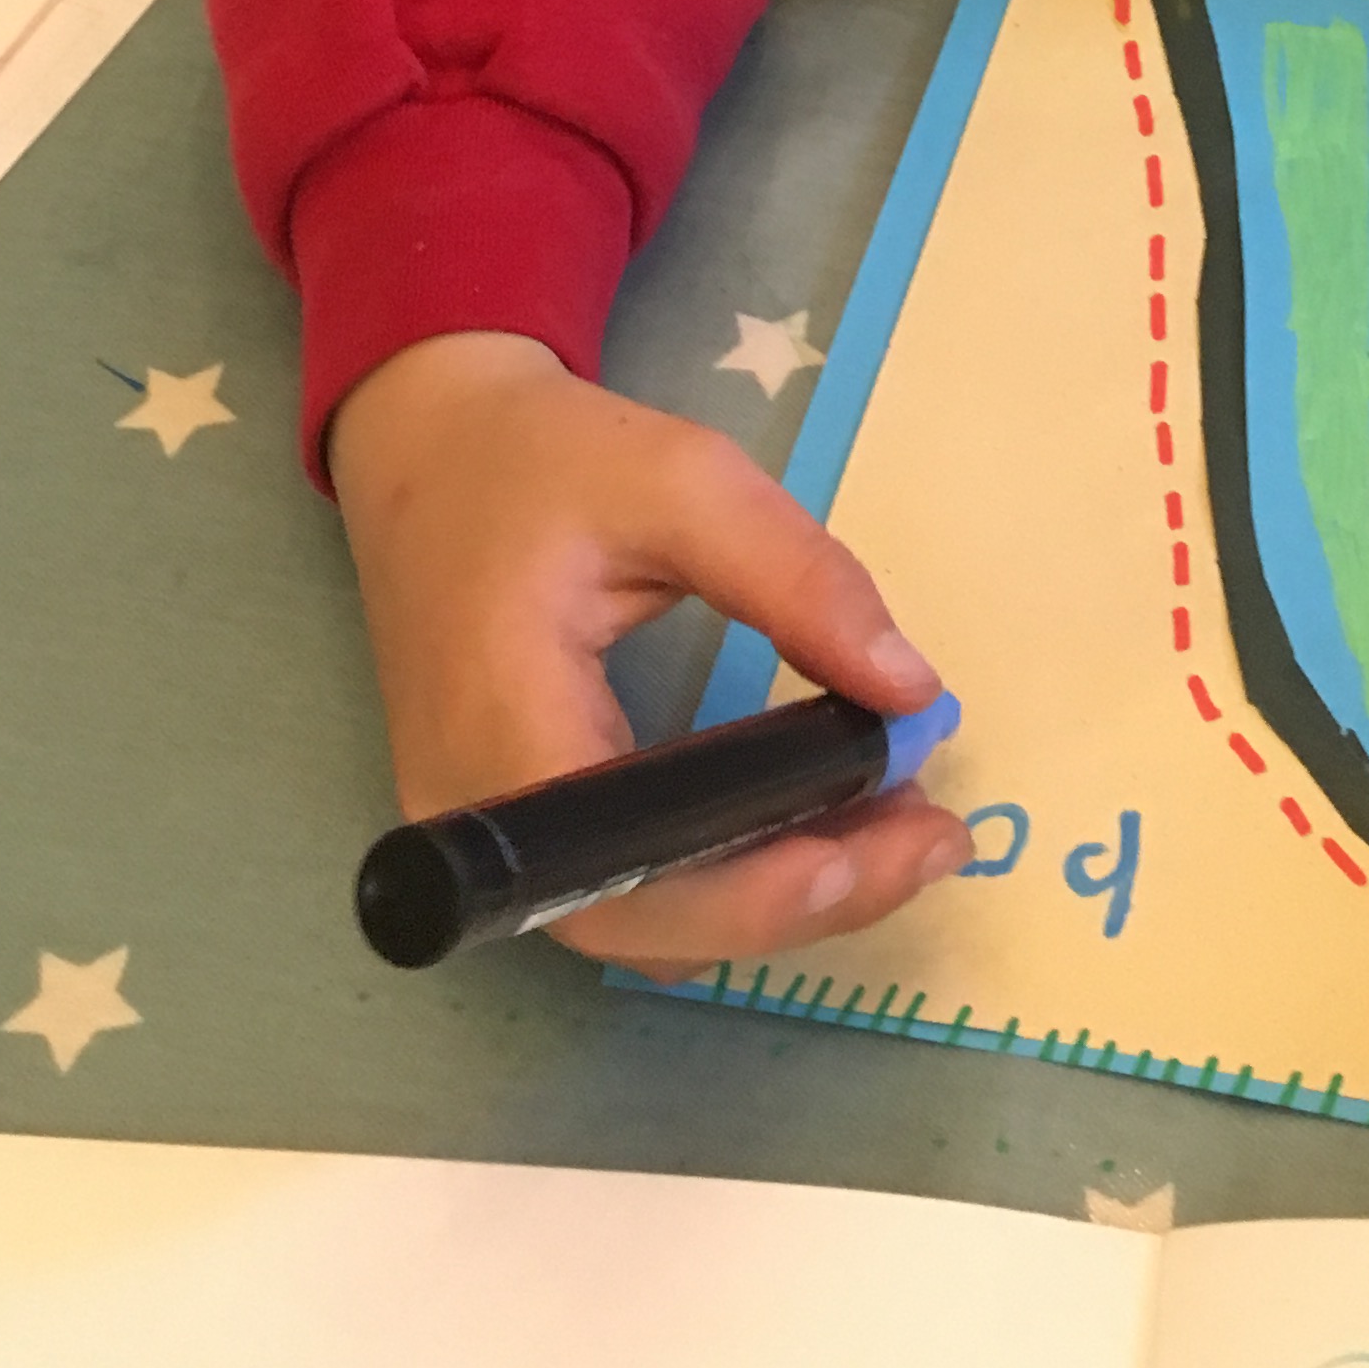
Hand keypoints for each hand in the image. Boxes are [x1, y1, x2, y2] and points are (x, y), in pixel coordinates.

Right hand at [327, 330, 972, 974]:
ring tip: (901, 828)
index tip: (890, 839)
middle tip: (936, 836)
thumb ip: (797, 580)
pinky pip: (633, 886)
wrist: (432, 446)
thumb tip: (911, 694)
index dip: (762, 888)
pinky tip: (822, 819)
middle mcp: (478, 822)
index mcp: (502, 731)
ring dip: (780, 896)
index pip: (633, 869)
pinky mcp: (517, 829)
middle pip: (652, 921)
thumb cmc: (543, 458)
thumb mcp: (682, 479)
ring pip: (650, 920)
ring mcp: (489, 841)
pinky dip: (733, 872)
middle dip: (806, 896)